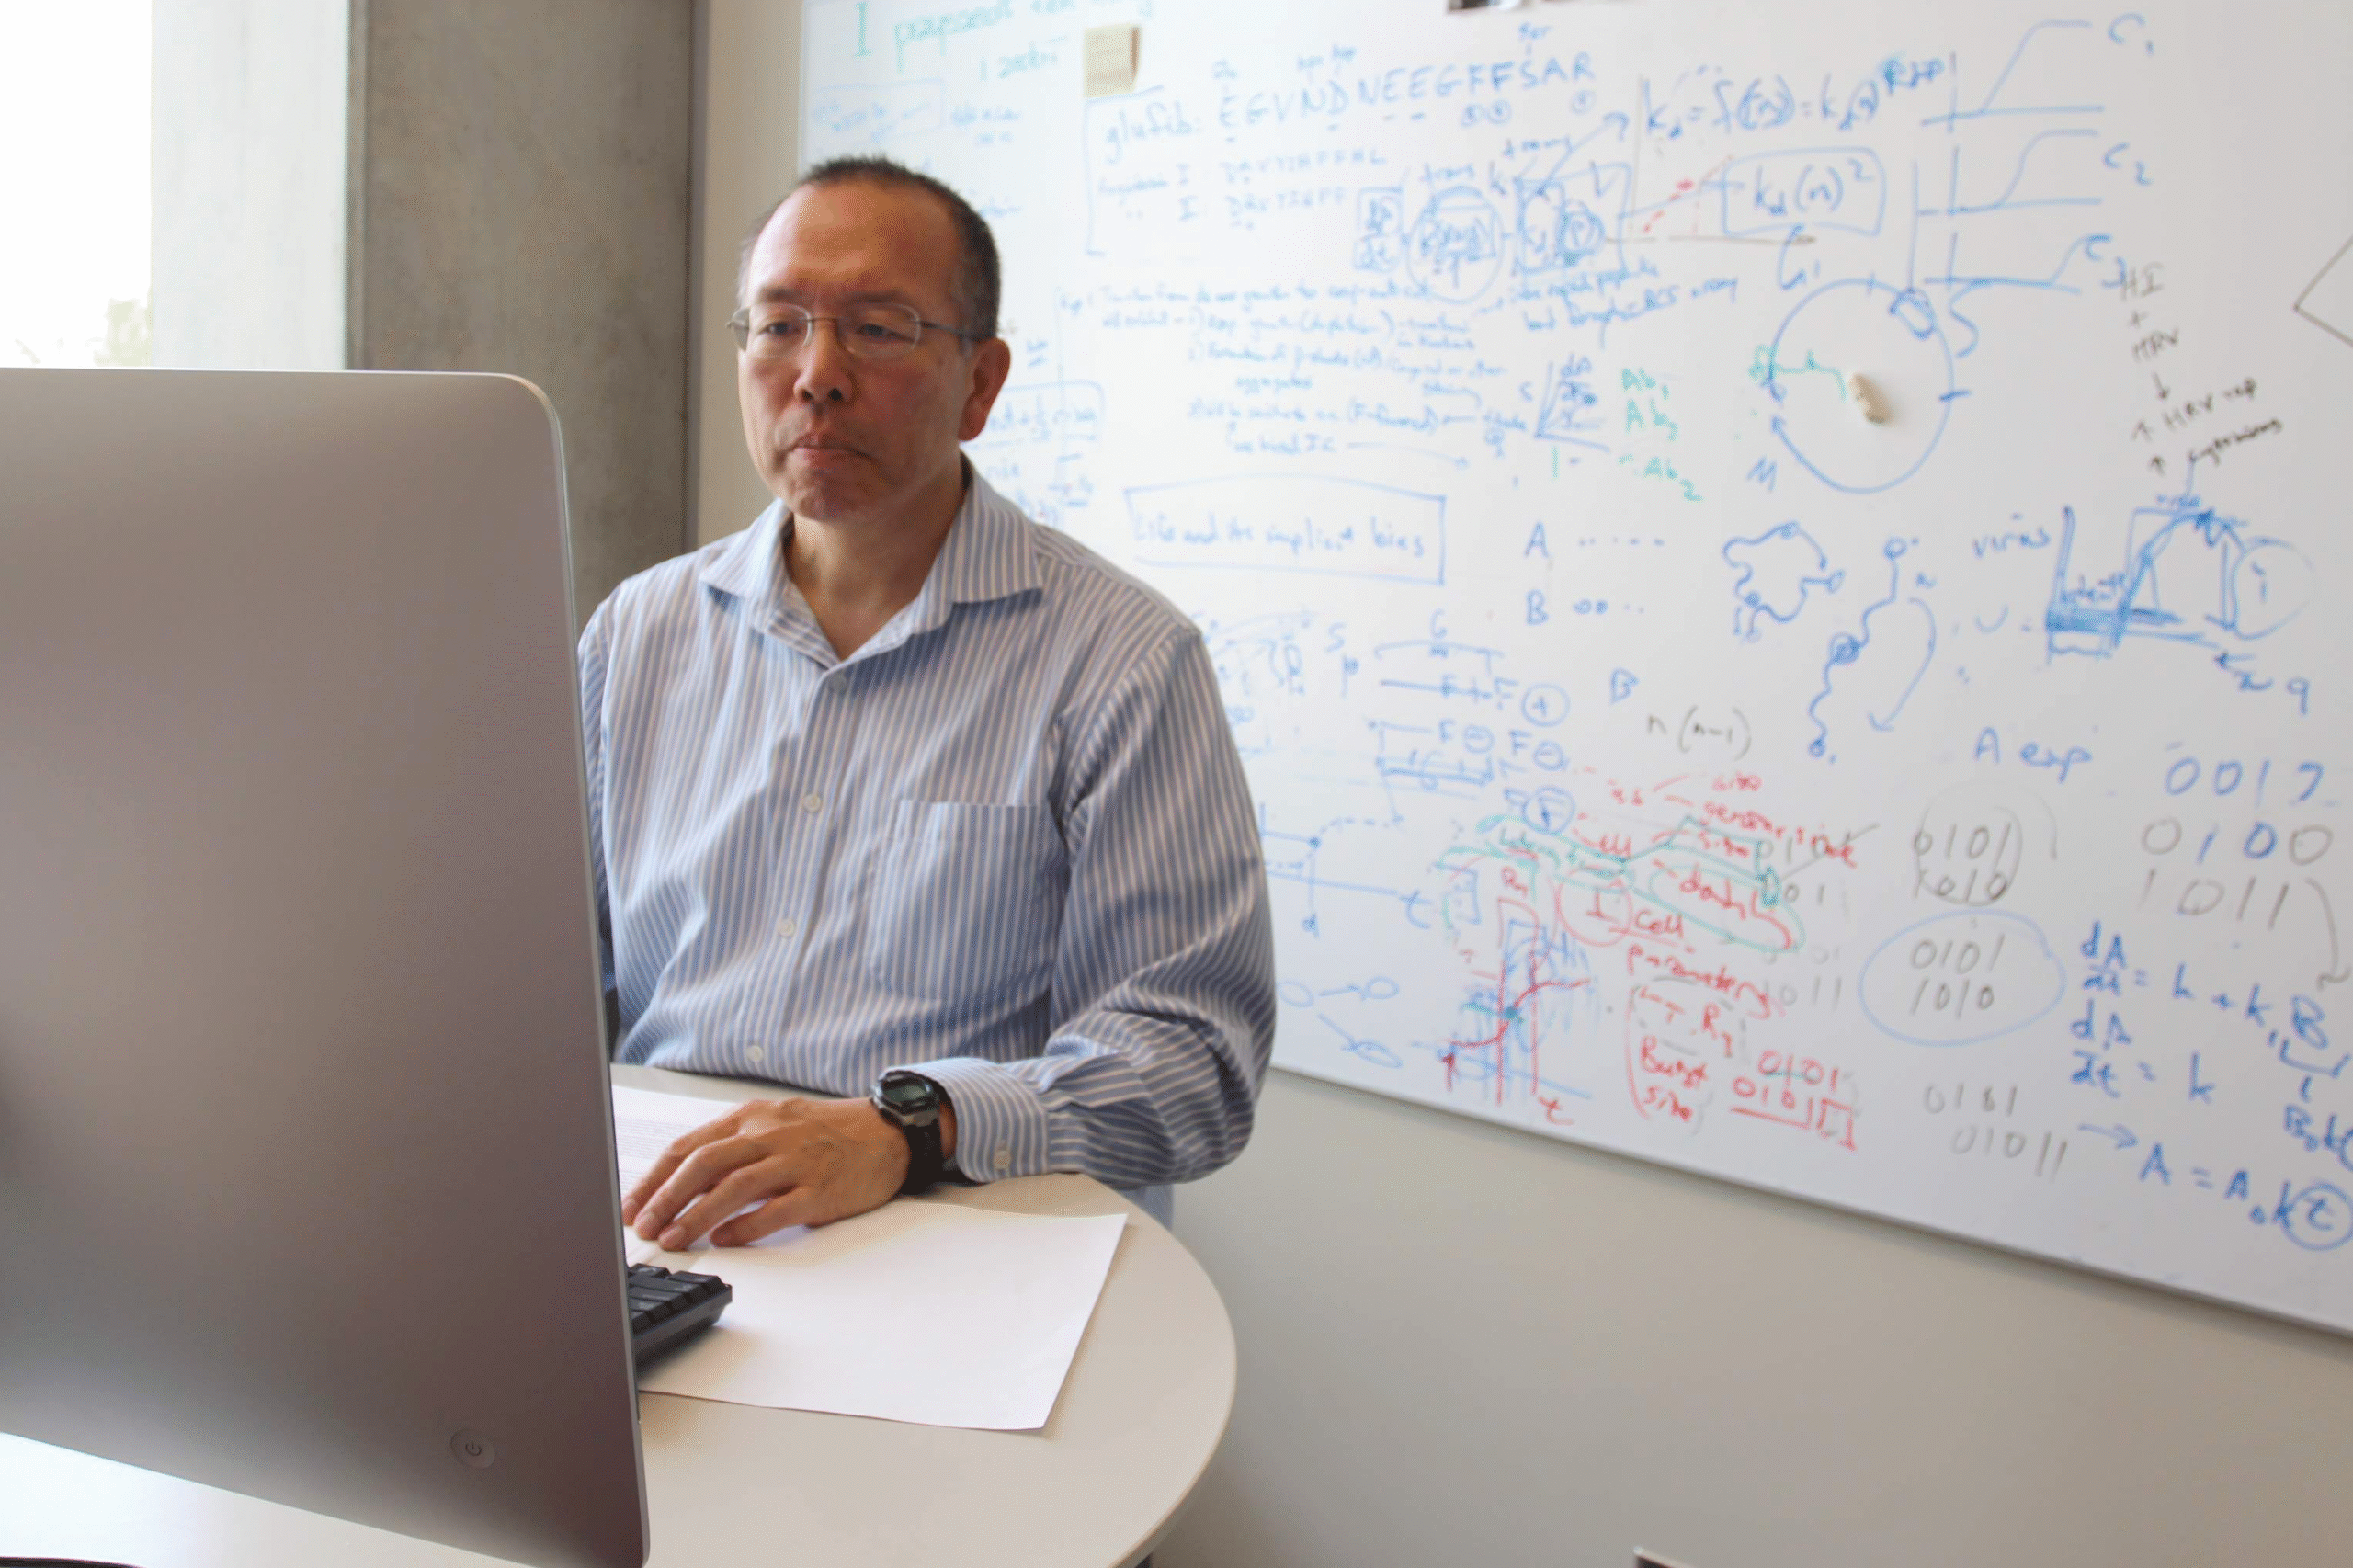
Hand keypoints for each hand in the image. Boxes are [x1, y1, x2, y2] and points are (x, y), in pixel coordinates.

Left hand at [621, 1096, 918, 1247]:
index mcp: (752, 1117)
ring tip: (674, 1239)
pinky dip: (746, 1227)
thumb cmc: (827, 1133)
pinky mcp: (820, 1190)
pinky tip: (725, 1240)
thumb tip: (683, 1188)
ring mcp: (796, 1162)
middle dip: (666, 1198)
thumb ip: (733, 1150)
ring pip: (734, 1186)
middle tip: (644, 1227)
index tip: (632, 1205)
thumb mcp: (774, 1126)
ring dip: (697, 1216)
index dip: (655, 1178)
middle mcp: (770, 1135)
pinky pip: (776, 1209)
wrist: (887, 1133)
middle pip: (705, 1163)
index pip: (689, 1146)